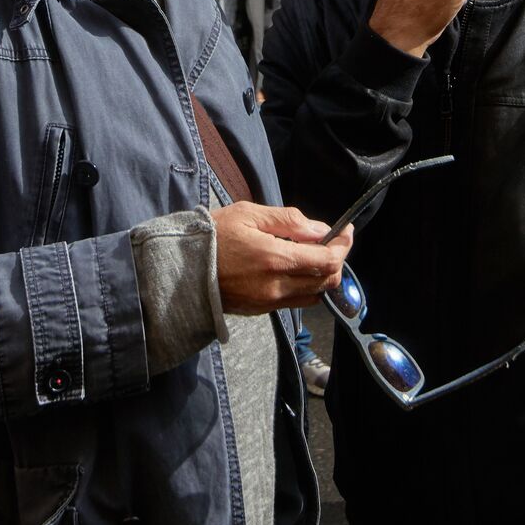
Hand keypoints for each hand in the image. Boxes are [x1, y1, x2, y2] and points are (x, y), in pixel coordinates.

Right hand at [212, 202, 351, 313]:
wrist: (178, 270)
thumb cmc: (212, 236)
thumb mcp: (249, 214)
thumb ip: (289, 221)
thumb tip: (320, 229)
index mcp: (276, 258)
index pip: (327, 259)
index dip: (343, 246)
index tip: (346, 231)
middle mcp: (277, 285)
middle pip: (327, 280)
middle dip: (338, 260)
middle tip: (336, 241)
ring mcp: (269, 302)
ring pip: (315, 295)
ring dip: (324, 276)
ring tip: (319, 254)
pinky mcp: (261, 310)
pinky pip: (296, 301)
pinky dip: (307, 287)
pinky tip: (300, 269)